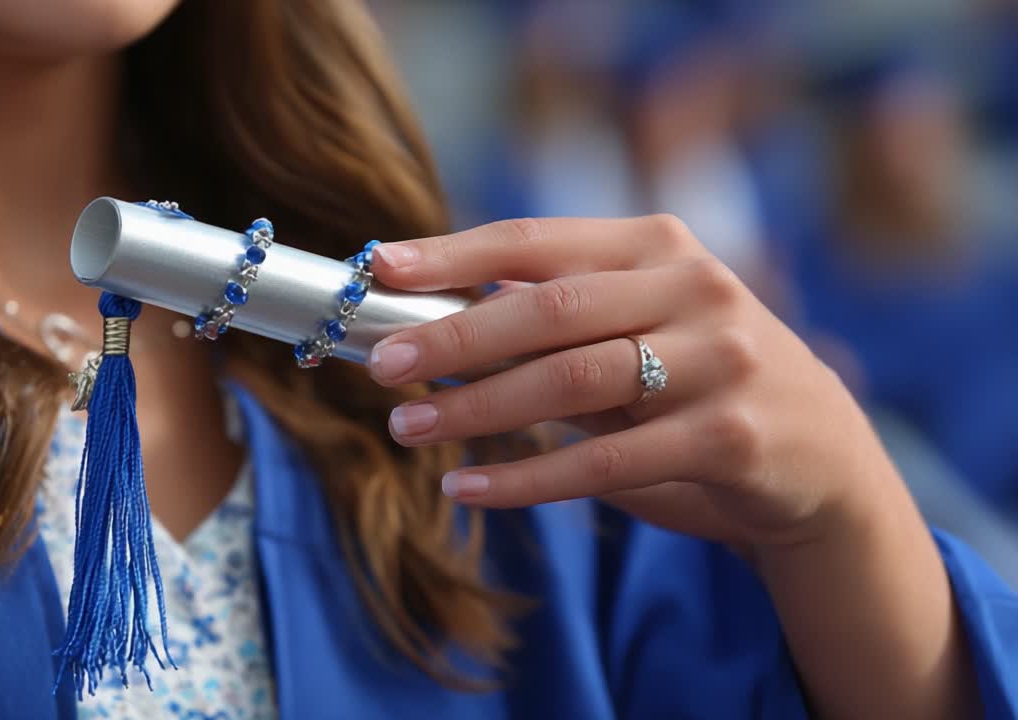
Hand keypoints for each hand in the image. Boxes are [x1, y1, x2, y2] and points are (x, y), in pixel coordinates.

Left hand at [368, 216, 902, 550]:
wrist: (822, 460)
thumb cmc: (699, 386)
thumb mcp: (638, 330)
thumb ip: (556, 322)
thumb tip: (434, 320)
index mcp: (658, 247)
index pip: (538, 240)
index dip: (452, 252)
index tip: (379, 267)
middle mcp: (695, 289)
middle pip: (549, 309)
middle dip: (454, 337)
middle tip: (382, 365)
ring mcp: (720, 361)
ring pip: (573, 382)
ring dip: (477, 408)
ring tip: (408, 428)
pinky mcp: (732, 437)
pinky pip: (607, 463)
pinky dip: (527, 477)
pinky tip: (467, 486)